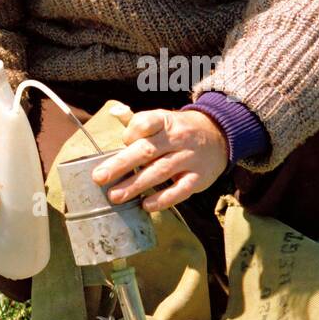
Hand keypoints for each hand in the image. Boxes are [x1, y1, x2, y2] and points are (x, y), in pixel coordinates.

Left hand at [91, 107, 228, 212]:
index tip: (123, 141)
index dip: (131, 132)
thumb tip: (114, 114)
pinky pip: (180, 190)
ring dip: (135, 185)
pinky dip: (163, 199)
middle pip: (147, 151)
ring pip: (160, 172)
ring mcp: (189, 159)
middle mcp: (178, 139)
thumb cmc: (180, 131)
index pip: (146, 123)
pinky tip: (146, 205)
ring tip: (115, 196)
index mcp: (166, 122)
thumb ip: (138, 122)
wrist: (219, 136)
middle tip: (99, 177)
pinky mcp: (198, 178)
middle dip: (121, 165)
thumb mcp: (163, 120)